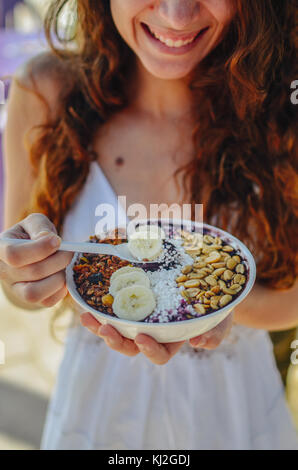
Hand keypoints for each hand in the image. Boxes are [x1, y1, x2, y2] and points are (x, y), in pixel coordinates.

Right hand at [0, 213, 72, 307]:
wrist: (32, 254)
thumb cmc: (32, 235)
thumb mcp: (33, 223)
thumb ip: (39, 226)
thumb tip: (46, 237)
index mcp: (0, 249)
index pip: (14, 254)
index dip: (40, 248)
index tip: (57, 240)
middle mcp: (4, 272)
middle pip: (33, 272)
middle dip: (59, 260)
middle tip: (70, 251)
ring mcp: (15, 290)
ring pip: (35, 293)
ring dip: (59, 277)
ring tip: (65, 265)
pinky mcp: (31, 300)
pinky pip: (47, 301)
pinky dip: (61, 289)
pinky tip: (62, 275)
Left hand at [80, 310, 233, 364]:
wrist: (210, 285)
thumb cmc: (216, 310)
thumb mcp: (220, 322)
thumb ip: (213, 335)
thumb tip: (198, 343)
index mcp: (171, 342)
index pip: (158, 355)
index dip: (149, 350)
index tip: (142, 338)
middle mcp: (153, 332)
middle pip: (130, 344)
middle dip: (115, 340)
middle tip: (104, 329)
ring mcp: (141, 316)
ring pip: (117, 327)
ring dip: (99, 325)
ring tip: (86, 317)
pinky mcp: (134, 300)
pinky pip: (115, 307)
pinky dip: (102, 305)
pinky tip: (89, 298)